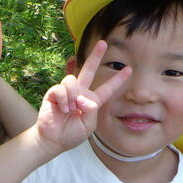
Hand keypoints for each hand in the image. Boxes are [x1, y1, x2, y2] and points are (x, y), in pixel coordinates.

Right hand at [35, 40, 129, 154]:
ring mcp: (67, 92)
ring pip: (72, 80)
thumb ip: (91, 110)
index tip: (129, 69)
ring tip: (69, 110)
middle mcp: (80, 93)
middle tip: (103, 43)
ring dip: (72, 96)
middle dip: (96, 56)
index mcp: (92, 101)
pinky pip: (60, 88)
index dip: (118, 79)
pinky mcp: (54, 93)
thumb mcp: (88, 125)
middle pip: (89, 70)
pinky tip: (62, 109)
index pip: (107, 88)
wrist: (53, 140)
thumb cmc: (71, 134)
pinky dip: (63, 99)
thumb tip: (82, 97)